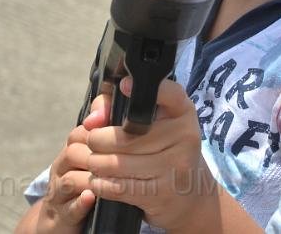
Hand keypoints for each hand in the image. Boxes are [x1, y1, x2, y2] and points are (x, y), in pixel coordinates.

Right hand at [33, 95, 111, 233]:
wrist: (59, 220)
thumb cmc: (84, 184)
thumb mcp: (94, 160)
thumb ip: (107, 139)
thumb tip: (126, 116)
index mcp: (71, 151)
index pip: (82, 133)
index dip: (101, 133)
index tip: (124, 134)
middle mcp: (62, 168)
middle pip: (73, 152)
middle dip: (96, 155)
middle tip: (122, 157)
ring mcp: (59, 193)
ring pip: (69, 179)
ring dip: (90, 178)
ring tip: (109, 177)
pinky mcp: (61, 216)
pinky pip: (69, 208)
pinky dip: (81, 203)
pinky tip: (92, 197)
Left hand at [85, 76, 218, 231]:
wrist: (190, 195)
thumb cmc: (163, 150)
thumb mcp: (153, 123)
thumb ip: (116, 108)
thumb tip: (91, 120)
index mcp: (183, 113)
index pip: (170, 94)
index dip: (143, 89)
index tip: (124, 85)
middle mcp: (184, 137)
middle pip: (124, 136)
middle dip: (96, 139)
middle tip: (90, 142)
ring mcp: (175, 167)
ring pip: (116, 163)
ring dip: (94, 162)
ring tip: (90, 160)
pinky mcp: (161, 194)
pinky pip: (117, 187)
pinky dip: (100, 183)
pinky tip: (97, 179)